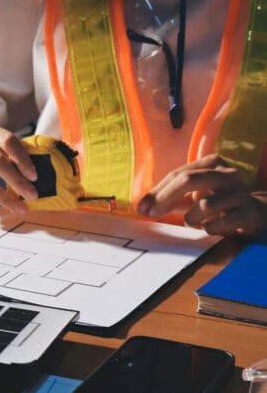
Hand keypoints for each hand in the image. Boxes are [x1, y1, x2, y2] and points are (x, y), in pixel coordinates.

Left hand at [136, 154, 266, 238]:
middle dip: (165, 198)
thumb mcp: (191, 197)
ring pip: (203, 205)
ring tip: (196, 222)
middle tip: (151, 214)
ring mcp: (240, 192)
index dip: (157, 191)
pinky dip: (208, 229)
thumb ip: (166, 199)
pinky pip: (217, 224)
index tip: (142, 208)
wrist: (252, 215)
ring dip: (192, 219)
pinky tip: (212, 227)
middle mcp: (227, 174)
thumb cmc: (215, 203)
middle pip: (189, 180)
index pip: (177, 174)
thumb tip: (140, 207)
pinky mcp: (248, 213)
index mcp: (211, 163)